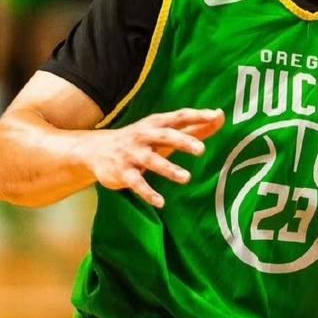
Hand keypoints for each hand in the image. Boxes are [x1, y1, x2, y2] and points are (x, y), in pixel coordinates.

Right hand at [88, 108, 224, 207]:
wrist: (97, 149)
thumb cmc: (141, 138)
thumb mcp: (164, 130)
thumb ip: (193, 126)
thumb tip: (221, 116)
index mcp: (157, 123)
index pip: (180, 116)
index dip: (198, 115)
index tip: (216, 116)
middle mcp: (145, 135)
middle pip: (165, 136)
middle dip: (182, 141)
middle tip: (201, 149)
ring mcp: (133, 154)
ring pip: (151, 161)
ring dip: (168, 169)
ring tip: (186, 178)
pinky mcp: (123, 172)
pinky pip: (136, 183)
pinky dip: (148, 193)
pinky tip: (161, 202)